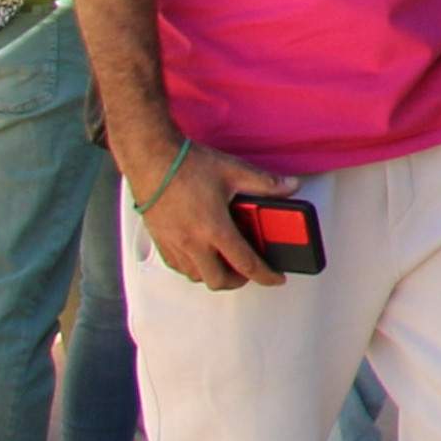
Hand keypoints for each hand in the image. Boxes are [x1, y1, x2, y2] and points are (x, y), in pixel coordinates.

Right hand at [134, 140, 278, 292]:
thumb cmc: (186, 166)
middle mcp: (192, 242)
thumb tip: (291, 187)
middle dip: (237, 281)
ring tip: (226, 261)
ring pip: (195, 276)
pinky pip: (177, 266)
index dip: (265, 276)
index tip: (275, 279)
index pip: (246, 264)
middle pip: (217, 280)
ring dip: (213, 274)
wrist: (150, 159)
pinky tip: (201, 252)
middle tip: (248, 270)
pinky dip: (193, 266)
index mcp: (214, 229)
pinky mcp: (159, 239)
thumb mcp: (234, 171)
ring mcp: (173, 243)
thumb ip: (266, 184)